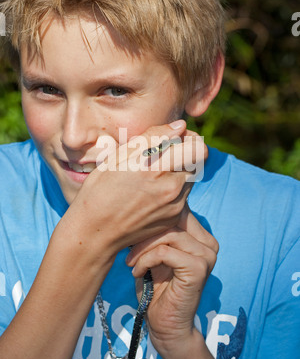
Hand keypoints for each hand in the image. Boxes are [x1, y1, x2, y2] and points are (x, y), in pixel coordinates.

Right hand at [57, 122, 206, 263]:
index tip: (177, 138)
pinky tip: (152, 192)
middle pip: (198, 163)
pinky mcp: (174, 219)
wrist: (96, 232)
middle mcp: (171, 188)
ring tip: (155, 174)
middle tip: (167, 154)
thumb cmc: (100, 190)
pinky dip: (174, 189)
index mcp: (156, 168)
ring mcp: (175, 206)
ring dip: (180, 171)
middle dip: (186, 154)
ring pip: (192, 178)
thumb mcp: (118, 157)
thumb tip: (180, 126)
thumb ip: (152, 137)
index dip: (190, 139)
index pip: (198, 149)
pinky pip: (184, 196)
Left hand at [126, 204, 217, 358]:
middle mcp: (208, 243)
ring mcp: (206, 255)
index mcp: (201, 237)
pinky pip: (164, 252)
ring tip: (131, 263)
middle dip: (145, 233)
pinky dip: (145, 261)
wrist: (166, 325)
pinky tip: (137, 272)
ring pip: (167, 234)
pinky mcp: (198, 268)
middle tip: (127, 250)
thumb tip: (136, 210)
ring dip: (142, 249)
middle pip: (172, 219)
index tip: (130, 232)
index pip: (177, 211)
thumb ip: (155, 233)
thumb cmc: (157, 289)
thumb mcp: (154, 254)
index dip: (151, 218)